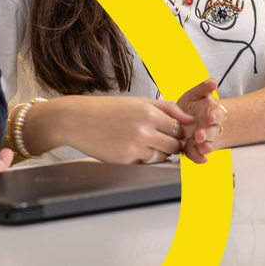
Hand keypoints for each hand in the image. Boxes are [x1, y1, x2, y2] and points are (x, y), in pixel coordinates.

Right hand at [35, 96, 193, 163]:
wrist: (77, 120)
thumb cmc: (106, 110)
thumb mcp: (138, 101)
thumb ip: (166, 108)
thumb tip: (187, 118)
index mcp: (148, 113)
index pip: (178, 128)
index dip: (177, 131)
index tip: (172, 131)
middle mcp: (143, 131)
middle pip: (174, 145)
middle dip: (173, 144)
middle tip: (164, 140)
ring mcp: (134, 148)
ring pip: (162, 156)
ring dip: (160, 152)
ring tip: (146, 143)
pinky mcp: (125, 161)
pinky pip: (145, 164)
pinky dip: (144, 159)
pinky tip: (134, 149)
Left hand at [176, 78, 226, 162]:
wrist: (184, 118)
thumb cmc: (191, 106)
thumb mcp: (196, 94)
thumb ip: (204, 88)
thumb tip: (213, 82)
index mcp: (211, 113)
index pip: (217, 114)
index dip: (215, 115)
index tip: (210, 116)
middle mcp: (209, 127)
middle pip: (212, 131)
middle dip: (207, 133)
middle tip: (200, 135)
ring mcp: (202, 139)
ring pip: (206, 144)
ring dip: (206, 147)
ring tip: (204, 149)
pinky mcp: (193, 147)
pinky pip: (197, 154)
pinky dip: (199, 157)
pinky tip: (201, 159)